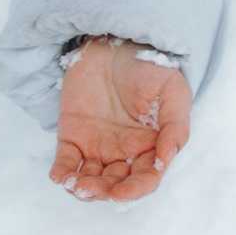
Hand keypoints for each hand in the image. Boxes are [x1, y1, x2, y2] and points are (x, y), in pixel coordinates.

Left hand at [51, 36, 192, 201]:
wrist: (116, 42)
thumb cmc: (150, 66)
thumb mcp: (172, 92)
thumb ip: (175, 127)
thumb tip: (164, 160)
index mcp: (151, 146)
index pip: (145, 178)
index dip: (134, 190)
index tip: (121, 192)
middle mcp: (124, 152)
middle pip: (115, 184)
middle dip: (104, 192)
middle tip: (92, 188)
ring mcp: (97, 146)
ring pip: (90, 179)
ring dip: (83, 188)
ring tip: (76, 184)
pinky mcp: (72, 137)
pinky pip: (66, 162)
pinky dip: (62, 173)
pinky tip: (60, 176)